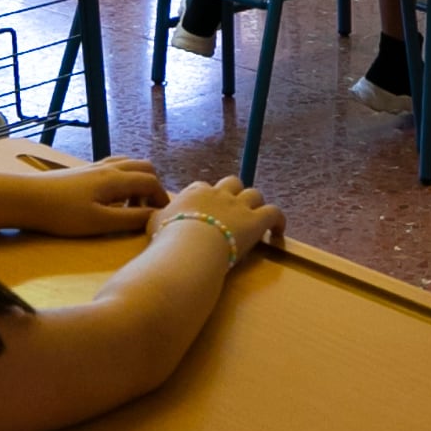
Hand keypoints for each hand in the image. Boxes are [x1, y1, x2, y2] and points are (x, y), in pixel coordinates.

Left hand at [27, 159, 166, 237]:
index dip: (162, 198)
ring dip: (138, 181)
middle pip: (144, 167)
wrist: (26, 198)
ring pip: (128, 164)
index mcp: (116, 179)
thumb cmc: (62, 214)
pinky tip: (111, 196)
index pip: (151, 182)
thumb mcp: (99, 222)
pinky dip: (123, 178)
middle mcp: (109, 167)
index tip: (163, 217)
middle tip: (148, 211)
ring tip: (130, 205)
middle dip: (153, 187)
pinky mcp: (83, 171)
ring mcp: (95, 167)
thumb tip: (155, 217)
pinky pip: (114, 166)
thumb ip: (129, 219)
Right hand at [162, 177, 283, 266]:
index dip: (209, 198)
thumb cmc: (168, 237)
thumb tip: (152, 216)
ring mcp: (239, 206)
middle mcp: (219, 194)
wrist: (189, 247)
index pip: (205, 187)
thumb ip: (156, 216)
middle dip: (235, 194)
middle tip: (234, 211)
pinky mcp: (256, 221)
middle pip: (233, 183)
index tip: (208, 211)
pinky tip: (278, 232)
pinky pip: (274, 213)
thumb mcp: (153, 222)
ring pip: (255, 194)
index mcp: (195, 193)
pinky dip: (278, 221)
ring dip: (256, 205)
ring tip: (256, 219)